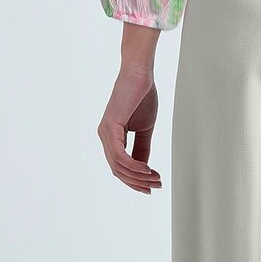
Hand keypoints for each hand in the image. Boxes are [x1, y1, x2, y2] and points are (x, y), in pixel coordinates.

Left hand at [98, 63, 162, 194]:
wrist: (140, 75)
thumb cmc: (141, 96)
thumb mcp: (144, 129)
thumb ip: (142, 148)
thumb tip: (143, 168)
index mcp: (111, 137)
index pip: (119, 166)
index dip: (135, 180)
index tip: (151, 186)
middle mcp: (104, 136)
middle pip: (117, 170)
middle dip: (137, 182)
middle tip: (156, 185)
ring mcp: (105, 132)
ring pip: (118, 166)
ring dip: (138, 176)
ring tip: (154, 179)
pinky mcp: (110, 127)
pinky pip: (119, 155)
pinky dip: (133, 166)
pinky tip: (146, 169)